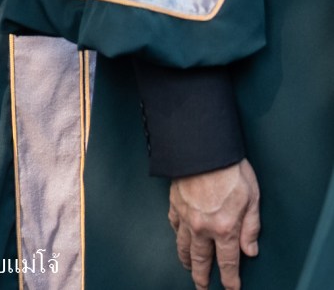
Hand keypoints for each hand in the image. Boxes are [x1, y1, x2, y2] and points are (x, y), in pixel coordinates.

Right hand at [168, 158, 260, 289]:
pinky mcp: (174, 204)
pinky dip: (176, 235)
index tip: (231, 289)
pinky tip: (178, 237)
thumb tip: (250, 250)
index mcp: (224, 228)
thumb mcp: (252, 199)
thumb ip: (251, 227)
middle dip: (203, 277)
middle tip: (202, 287)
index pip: (228, 262)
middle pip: (201, 259)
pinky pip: (173, 225)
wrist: (201, 149)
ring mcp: (185, 216)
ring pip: (183, 246)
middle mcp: (202, 227)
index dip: (230, 279)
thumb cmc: (230, 170)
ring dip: (186, 260)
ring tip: (189, 268)